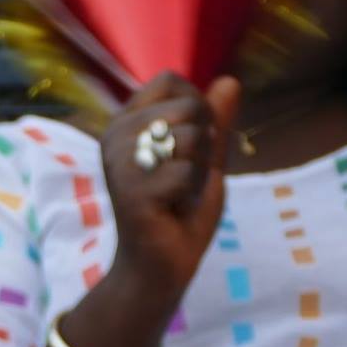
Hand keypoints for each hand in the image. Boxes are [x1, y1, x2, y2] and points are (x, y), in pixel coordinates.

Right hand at [100, 72, 243, 305]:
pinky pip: (187, 172)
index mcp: (126, 123)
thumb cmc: (178, 211)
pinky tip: (172, 208)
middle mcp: (115, 138)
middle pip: (188, 105)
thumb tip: (230, 80)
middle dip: (203, 141)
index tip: (185, 145)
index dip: (195, 106)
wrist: (159, 266)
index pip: (169, 81)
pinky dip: (191, 193)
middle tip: (182, 176)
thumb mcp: (204, 159)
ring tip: (177, 193)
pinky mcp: (131, 192)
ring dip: (198, 169)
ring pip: (191, 136)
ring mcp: (120, 165)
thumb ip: (216, 122)